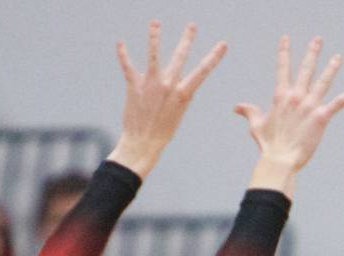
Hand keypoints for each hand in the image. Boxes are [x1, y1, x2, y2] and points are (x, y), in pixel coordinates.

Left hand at [108, 21, 227, 177]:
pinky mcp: (135, 87)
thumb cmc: (162, 132)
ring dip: (155, 38)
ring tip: (155, 23)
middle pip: (180, 57)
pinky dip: (123, 55)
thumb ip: (180, 95)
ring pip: (154, 56)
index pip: (202, 71)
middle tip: (192, 25)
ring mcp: (151, 85)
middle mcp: (168, 86)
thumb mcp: (178, 113)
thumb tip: (178, 82)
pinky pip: (128, 67)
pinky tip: (120, 43)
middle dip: (187, 39)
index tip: (223, 45)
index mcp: (183, 94)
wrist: (143, 144)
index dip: (214, 57)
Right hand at [237, 35, 343, 193]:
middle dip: (312, 53)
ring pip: (324, 81)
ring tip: (338, 58)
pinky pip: (337, 103)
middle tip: (318, 40)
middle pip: (306, 69)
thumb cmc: (268, 145)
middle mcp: (296, 97)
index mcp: (281, 97)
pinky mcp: (321, 116)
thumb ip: (249, 112)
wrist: (280, 159)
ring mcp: (310, 106)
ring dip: (332, 68)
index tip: (286, 39)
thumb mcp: (257, 126)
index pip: (282, 69)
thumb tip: (237, 107)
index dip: (284, 53)